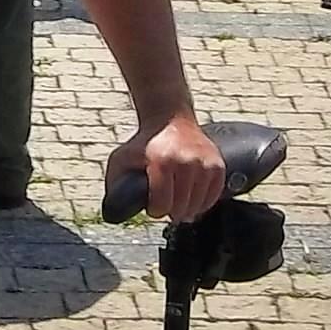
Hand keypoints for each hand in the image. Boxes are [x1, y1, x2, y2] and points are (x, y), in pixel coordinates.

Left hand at [106, 112, 225, 221]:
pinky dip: (204, 202)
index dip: (155, 211)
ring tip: (178, 202)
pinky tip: (193, 198)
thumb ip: (115, 184)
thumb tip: (113, 211)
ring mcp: (204, 163)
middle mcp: (186, 161)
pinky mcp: (217, 164)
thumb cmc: (144, 143)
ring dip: (188, 208)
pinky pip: (214, 196)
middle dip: (171, 211)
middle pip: (181, 207)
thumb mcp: (121, 158)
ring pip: (199, 205)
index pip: (162, 205)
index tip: (153, 206)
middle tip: (166, 203)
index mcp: (161, 161)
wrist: (169, 118)